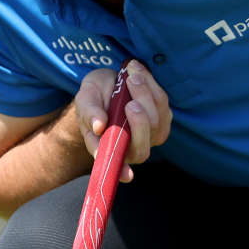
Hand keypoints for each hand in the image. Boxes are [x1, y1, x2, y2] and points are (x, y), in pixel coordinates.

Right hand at [72, 60, 171, 181]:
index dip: (122, 172)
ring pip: (156, 122)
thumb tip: (99, 126)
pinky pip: (162, 104)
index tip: (128, 175)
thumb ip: (88, 112)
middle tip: (128, 95)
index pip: (115, 166)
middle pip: (141, 147)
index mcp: (106, 148)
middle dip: (139, 121)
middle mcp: (130, 148)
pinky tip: (136, 73)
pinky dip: (150, 85)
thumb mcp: (85, 98)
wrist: (109, 83)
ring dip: (144, 92)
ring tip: (129, 73)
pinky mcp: (163, 120)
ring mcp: (149, 136)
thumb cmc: (94, 97)